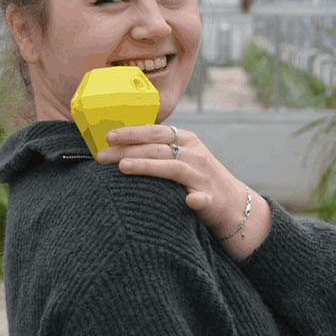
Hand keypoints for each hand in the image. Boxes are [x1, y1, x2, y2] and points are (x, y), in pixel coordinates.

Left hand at [95, 124, 249, 236]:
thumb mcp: (181, 155)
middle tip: (101, 156)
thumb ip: (158, 148)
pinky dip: (195, 198)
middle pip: (157, 149)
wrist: (233, 203)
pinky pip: (202, 198)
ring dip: (148, 166)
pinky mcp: (211, 199)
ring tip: (123, 167)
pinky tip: (188, 200)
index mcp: (186, 140)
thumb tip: (120, 143)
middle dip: (127, 150)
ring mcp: (202, 176)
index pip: (155, 132)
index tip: (108, 136)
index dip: (132, 133)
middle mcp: (194, 155)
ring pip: (173, 168)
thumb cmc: (197, 178)